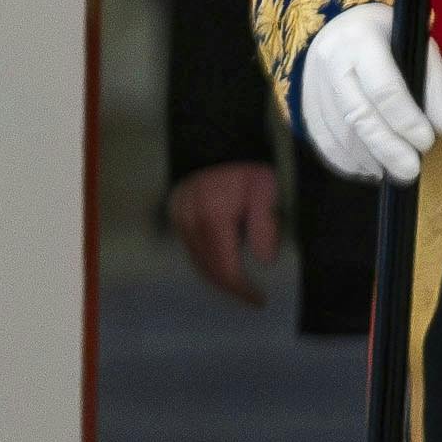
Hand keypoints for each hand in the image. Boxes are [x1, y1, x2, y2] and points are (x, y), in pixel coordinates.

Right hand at [168, 161, 282, 305]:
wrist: (216, 141)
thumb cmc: (247, 167)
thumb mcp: (265, 192)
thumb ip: (264, 226)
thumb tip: (264, 261)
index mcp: (214, 220)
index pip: (225, 267)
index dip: (240, 289)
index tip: (258, 300)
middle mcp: (191, 224)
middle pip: (207, 268)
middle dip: (228, 287)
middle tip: (249, 297)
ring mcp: (180, 219)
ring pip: (196, 260)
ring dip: (216, 275)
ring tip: (238, 285)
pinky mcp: (176, 214)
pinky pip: (191, 247)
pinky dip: (206, 261)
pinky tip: (221, 264)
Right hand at [297, 3, 441, 184]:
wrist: (336, 21)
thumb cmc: (387, 34)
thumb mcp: (418, 44)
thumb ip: (435, 84)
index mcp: (362, 40)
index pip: (385, 88)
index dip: (407, 120)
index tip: (427, 141)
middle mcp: (331, 62)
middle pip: (358, 115)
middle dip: (387, 148)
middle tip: (410, 171)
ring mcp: (311, 83)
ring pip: (338, 131)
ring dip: (368, 158)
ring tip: (393, 173)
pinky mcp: (301, 102)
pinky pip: (321, 138)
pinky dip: (345, 159)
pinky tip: (368, 168)